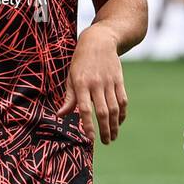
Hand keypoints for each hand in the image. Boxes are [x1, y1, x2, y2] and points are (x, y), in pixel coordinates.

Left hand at [57, 25, 126, 144]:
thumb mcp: (70, 77)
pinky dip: (122, 113)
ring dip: (115, 125)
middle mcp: (96, 84)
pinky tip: (119, 121)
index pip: (85, 109)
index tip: (90, 138)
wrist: (99, 41)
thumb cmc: (80, 62)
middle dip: (105, 129)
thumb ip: (68, 98)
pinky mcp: (119, 80)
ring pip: (115, 108)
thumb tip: (60, 115)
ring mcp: (109, 82)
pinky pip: (123, 100)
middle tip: (105, 142)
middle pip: (103, 111)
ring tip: (113, 137)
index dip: (88, 125)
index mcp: (81, 84)